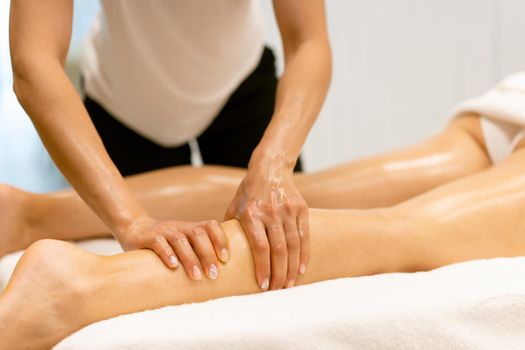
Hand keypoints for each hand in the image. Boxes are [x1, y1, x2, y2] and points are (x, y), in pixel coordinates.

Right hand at [117, 218, 229, 280]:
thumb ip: (196, 254)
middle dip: (208, 254)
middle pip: (198, 233)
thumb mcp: (182, 244)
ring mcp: (163, 230)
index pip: (211, 225)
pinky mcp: (147, 237)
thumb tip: (218, 279)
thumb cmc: (164, 245)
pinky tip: (173, 266)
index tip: (225, 259)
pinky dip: (167, 253)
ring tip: (196, 276)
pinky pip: (158, 242)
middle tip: (213, 274)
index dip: (220, 239)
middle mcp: (179, 227)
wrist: (133, 229)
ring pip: (180, 239)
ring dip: (190, 258)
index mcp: (190, 228)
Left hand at [225, 161, 308, 290]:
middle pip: (278, 250)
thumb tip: (220, 257)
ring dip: (292, 268)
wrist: (270, 169)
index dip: (263, 268)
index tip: (263, 286)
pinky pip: (304, 236)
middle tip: (277, 290)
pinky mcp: (301, 209)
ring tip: (289, 284)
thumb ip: (229, 231)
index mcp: (251, 214)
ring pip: (293, 245)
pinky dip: (304, 255)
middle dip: (279, 274)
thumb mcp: (234, 208)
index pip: (259, 247)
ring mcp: (288, 210)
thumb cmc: (248, 193)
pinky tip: (301, 269)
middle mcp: (271, 212)